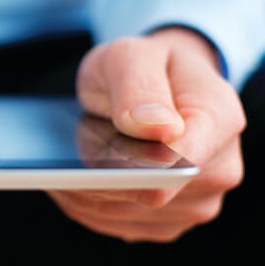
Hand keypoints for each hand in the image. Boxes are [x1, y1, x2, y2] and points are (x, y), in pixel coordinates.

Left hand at [48, 26, 246, 241]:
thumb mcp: (132, 54)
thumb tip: (155, 127)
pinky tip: (64, 180)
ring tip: (57, 164)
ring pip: (123, 214)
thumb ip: (140, 85)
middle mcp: (219, 168)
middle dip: (99, 175)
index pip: (184, 160)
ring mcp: (196, 201)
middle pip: (150, 195)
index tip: (98, 152)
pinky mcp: (166, 220)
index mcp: (220, 118)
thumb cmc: (145, 64)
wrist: (157, 81)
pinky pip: (113, 222)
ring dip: (84, 191)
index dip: (138, 161)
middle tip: (59, 155)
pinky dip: (83, 203)